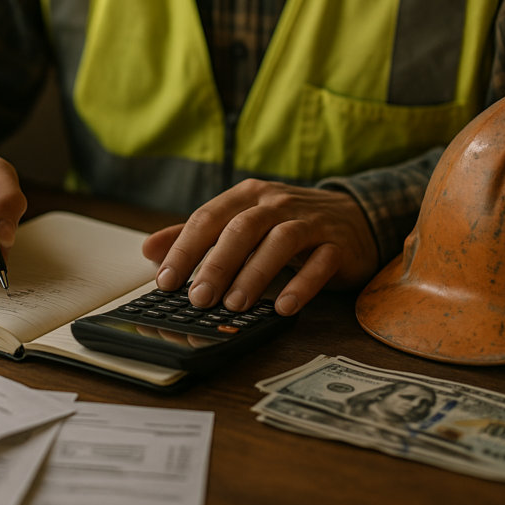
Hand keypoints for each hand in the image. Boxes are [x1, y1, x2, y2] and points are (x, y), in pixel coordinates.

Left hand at [141, 179, 378, 314]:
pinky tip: (284, 307)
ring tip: (235, 306)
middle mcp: (276, 203)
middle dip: (216, 264)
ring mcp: (310, 222)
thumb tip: (149, 249)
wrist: (355, 216)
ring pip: (279, 242)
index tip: (165, 281)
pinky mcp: (337, 244)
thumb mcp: (240, 222)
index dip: (184, 249)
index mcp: (247, 196)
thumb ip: (197, 235)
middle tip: (198, 298)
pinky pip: (319, 263)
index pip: (208, 218)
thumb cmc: (287, 223)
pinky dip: (302, 285)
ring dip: (254, 274)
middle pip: (242, 229)